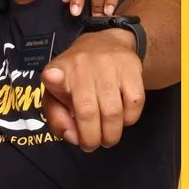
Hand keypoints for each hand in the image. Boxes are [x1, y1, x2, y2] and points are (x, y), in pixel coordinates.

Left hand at [40, 27, 145, 149]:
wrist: (106, 44)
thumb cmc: (76, 78)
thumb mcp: (57, 94)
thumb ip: (57, 118)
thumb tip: (73, 137)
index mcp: (59, 70)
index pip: (54, 75)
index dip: (54, 80)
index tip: (53, 78)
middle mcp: (82, 63)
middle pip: (87, 111)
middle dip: (91, 137)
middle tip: (92, 145)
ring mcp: (109, 64)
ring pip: (113, 111)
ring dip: (111, 134)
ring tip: (108, 138)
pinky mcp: (131, 67)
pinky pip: (134, 103)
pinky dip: (129, 119)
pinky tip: (122, 119)